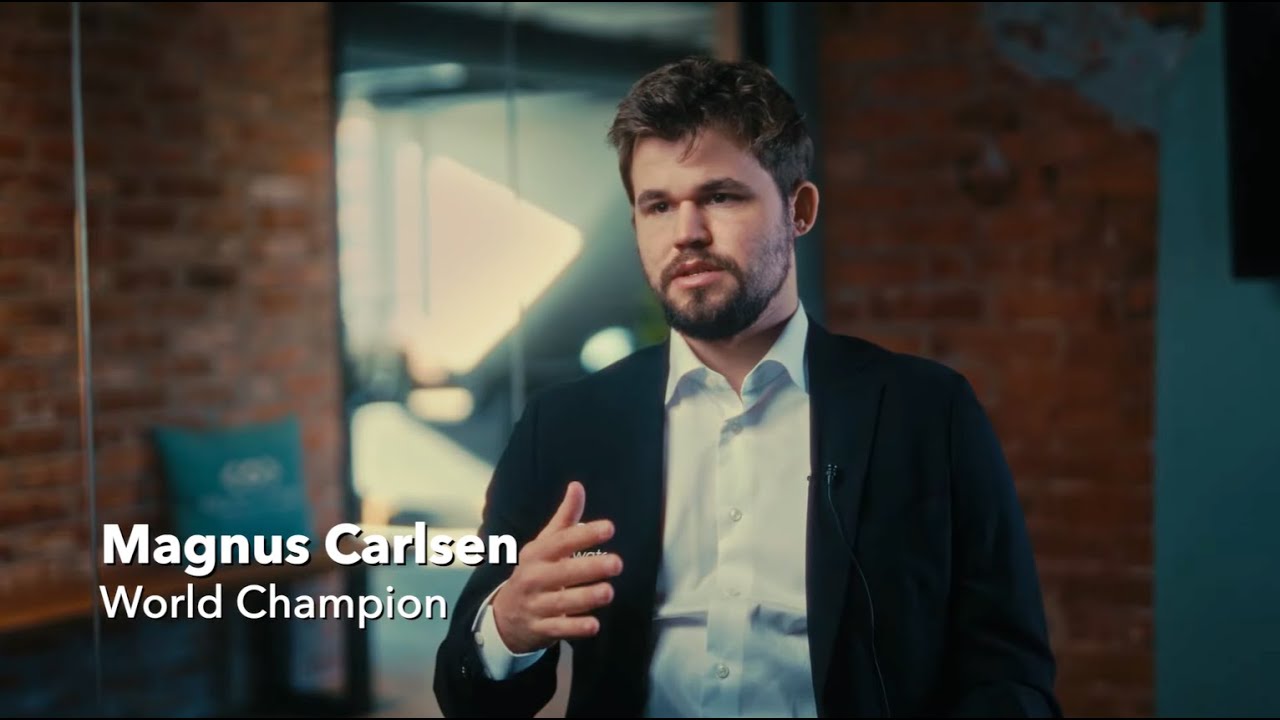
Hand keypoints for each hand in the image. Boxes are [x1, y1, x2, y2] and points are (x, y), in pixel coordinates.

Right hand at [490, 481, 622, 654]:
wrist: (506, 616)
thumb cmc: (534, 573)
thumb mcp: (544, 545)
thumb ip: (565, 519)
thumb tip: (577, 487)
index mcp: (537, 554)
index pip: (561, 542)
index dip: (584, 534)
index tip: (609, 528)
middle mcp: (535, 578)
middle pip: (562, 572)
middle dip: (589, 568)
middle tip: (617, 563)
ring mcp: (536, 605)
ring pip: (561, 602)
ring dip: (586, 598)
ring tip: (608, 592)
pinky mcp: (540, 629)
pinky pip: (558, 629)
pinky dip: (575, 628)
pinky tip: (594, 625)